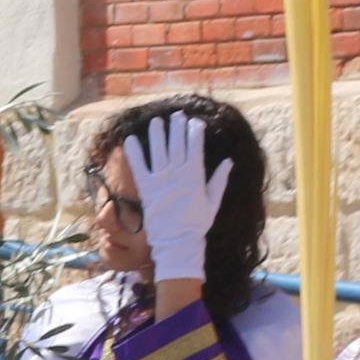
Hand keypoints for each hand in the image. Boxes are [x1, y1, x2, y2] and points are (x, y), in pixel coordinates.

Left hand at [128, 114, 234, 290]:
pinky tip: (130, 139)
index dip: (194, 132)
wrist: (178, 244)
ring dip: (157, 133)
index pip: (195, 147)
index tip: (194, 121)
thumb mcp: (213, 202)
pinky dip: (134, 153)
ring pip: (158, 151)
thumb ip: (219, 180)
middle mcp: (178, 175)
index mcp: (195, 177)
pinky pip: (138, 167)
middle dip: (177, 127)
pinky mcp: (146, 189)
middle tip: (176, 115)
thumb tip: (229, 162)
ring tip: (156, 121)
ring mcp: (161, 181)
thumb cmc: (197, 225)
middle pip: (177, 144)